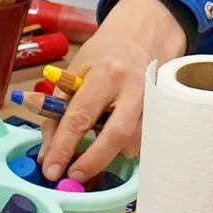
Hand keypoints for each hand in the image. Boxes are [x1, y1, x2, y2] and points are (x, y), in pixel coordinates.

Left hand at [38, 0, 186, 182]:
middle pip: (115, 135)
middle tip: (74, 176)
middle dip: (92, 161)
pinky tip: (113, 144)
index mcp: (105, 73)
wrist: (145, 35)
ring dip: (110, 155)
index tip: (52, 169)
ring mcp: (154, 102)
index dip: (64, 146)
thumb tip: (47, 153)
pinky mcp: (165, 112)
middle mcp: (134, 87)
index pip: (80, 115)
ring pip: (133, 143)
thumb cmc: (103, 54)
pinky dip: (125, 148)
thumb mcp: (74, 72)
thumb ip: (57, 111)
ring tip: (92, 156)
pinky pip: (144, 141)